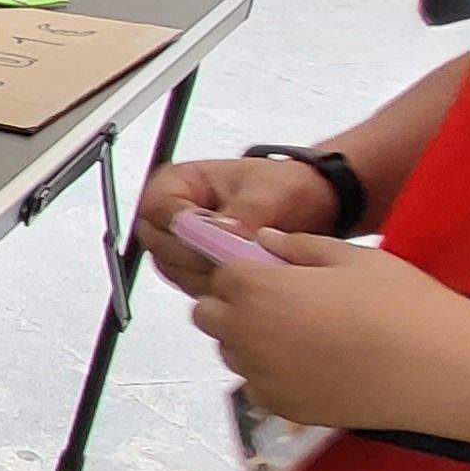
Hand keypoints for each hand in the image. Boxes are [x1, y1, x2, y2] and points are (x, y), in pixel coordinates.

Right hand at [134, 157, 345, 293]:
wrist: (311, 206)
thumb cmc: (286, 188)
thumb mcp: (268, 192)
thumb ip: (242, 213)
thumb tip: (222, 233)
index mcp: (177, 183)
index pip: (159, 210)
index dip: (186, 227)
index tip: (222, 236)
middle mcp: (171, 215)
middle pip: (161, 244)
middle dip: (199, 255)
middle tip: (237, 259)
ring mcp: (179, 245)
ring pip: (173, 269)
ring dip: (207, 274)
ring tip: (246, 269)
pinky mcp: (193, 269)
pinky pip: (190, 285)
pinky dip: (215, 287)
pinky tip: (244, 280)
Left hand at [188, 233, 469, 434]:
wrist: (442, 370)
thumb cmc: (401, 303)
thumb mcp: (354, 258)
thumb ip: (299, 247)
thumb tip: (263, 241)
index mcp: (257, 290)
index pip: (220, 274)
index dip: (244, 269)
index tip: (272, 271)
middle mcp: (246, 335)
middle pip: (209, 315)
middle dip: (232, 304)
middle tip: (282, 301)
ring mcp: (262, 377)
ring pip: (230, 352)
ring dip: (249, 339)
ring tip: (304, 334)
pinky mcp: (283, 408)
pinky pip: (256, 386)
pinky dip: (271, 375)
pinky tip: (314, 366)